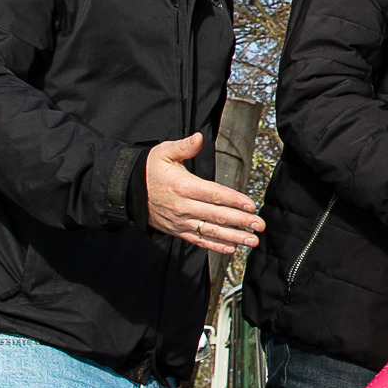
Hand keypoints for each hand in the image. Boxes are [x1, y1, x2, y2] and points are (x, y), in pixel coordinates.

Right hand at [143, 134, 263, 255]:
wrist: (128, 191)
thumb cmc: (149, 169)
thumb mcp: (163, 152)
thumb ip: (184, 146)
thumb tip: (198, 138)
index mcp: (183, 186)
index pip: (214, 194)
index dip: (234, 200)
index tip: (251, 205)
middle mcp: (184, 207)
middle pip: (217, 215)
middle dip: (241, 221)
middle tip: (260, 225)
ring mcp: (181, 221)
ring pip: (211, 231)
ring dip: (234, 237)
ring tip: (252, 241)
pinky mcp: (178, 231)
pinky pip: (199, 240)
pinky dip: (215, 246)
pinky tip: (231, 249)